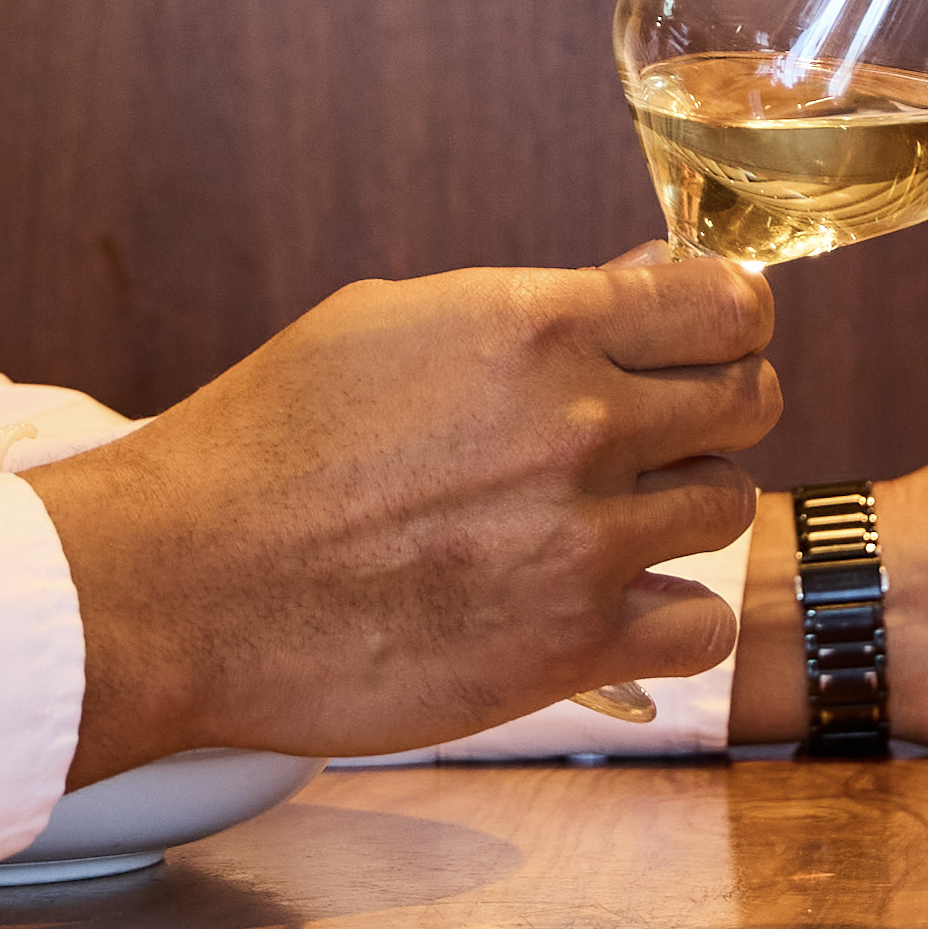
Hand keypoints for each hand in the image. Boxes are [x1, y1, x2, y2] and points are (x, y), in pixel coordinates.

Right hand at [31, 246, 780, 772]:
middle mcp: (579, 427)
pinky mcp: (568, 648)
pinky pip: (701, 625)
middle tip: (661, 434)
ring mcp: (581, 543)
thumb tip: (651, 280)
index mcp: (537, 326)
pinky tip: (615, 604)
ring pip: (729, 508)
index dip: (730, 320)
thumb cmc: (265, 442)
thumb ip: (540, 306)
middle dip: (717, 409)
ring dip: (682, 510)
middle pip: (750, 402)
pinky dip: (671, 615)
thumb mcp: (392, 322)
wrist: (178, 582)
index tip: (707, 342)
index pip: (729, 303)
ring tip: (608, 520)